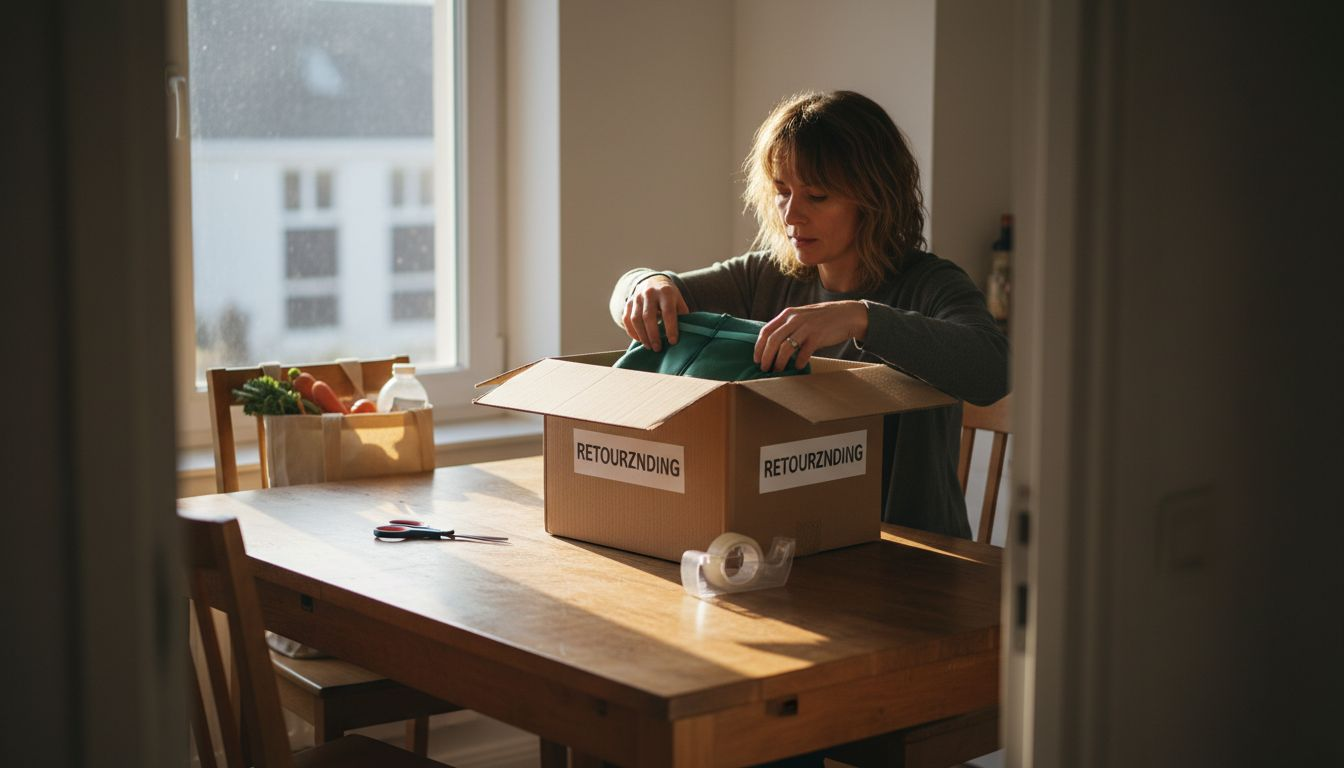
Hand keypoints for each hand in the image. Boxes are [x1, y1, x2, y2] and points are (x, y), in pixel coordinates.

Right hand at [622, 275, 688, 351]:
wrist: (653, 281)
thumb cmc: (669, 296)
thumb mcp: (679, 301)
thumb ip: (681, 314)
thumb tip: (685, 333)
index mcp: (666, 292)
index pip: (668, 312)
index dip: (670, 328)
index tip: (673, 341)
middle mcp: (649, 293)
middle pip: (648, 316)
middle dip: (653, 335)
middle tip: (657, 348)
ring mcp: (637, 297)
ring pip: (635, 319)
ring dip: (642, 335)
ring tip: (649, 346)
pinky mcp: (628, 303)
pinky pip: (626, 319)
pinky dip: (632, 331)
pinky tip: (639, 340)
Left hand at [754, 301, 868, 371]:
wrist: (847, 315)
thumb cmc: (822, 319)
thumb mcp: (801, 316)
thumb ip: (788, 326)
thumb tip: (772, 345)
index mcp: (788, 314)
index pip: (766, 331)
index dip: (759, 347)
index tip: (757, 359)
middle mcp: (795, 319)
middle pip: (773, 340)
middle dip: (766, 357)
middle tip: (765, 369)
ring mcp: (806, 327)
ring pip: (786, 348)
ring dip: (779, 362)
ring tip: (778, 370)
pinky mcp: (818, 336)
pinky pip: (803, 353)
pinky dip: (798, 362)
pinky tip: (797, 367)